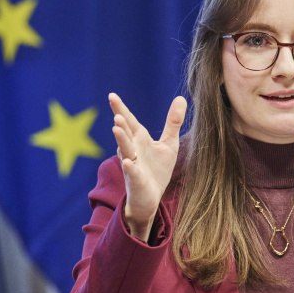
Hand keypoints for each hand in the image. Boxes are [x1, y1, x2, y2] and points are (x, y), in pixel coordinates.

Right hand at [109, 93, 187, 240]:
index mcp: (139, 139)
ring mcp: (132, 165)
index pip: (129, 121)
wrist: (151, 197)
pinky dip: (130, 167)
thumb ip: (173, 122)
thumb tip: (181, 97)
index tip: (112, 95)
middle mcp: (133, 150)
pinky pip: (132, 172)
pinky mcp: (137, 180)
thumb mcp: (168, 143)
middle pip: (125, 134)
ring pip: (125, 150)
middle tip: (116, 112)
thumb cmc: (157, 169)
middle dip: (120, 123)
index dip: (121, 109)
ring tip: (116, 128)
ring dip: (121, 140)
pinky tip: (127, 161)